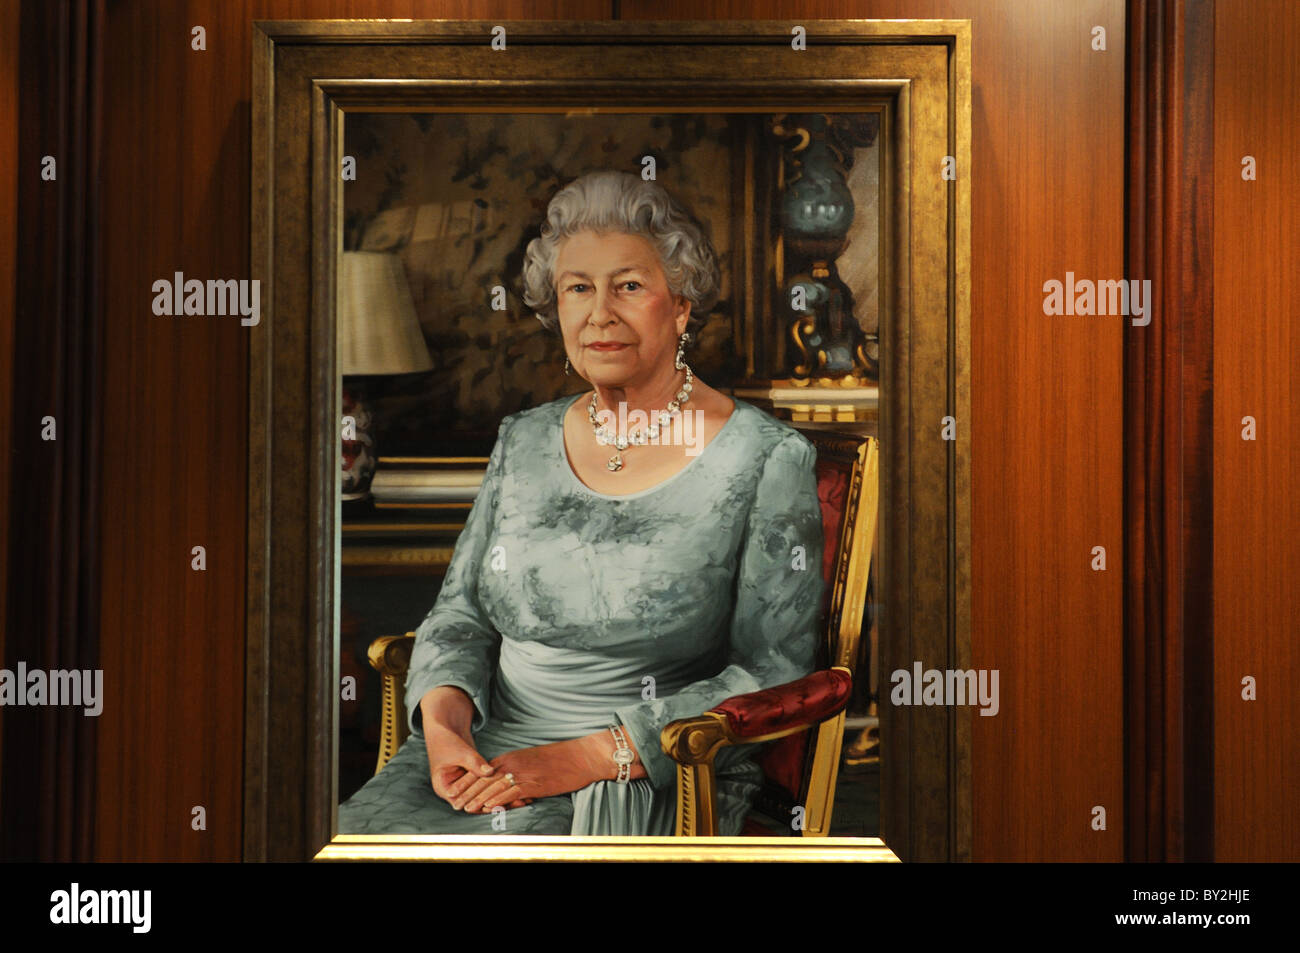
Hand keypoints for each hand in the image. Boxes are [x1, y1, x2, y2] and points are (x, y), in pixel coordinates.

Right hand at [419, 687, 532, 812]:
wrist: (445, 728)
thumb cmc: (447, 740)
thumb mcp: (461, 753)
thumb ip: (475, 764)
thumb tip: (490, 772)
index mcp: (443, 788)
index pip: (464, 803)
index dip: (482, 805)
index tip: (500, 806)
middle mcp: (453, 790)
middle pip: (475, 803)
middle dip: (496, 804)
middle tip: (517, 804)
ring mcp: (463, 785)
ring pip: (483, 796)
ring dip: (501, 798)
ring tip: (522, 801)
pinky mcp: (473, 777)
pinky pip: (487, 786)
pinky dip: (499, 787)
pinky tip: (517, 791)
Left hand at [464, 730, 646, 812]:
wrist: (582, 756)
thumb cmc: (560, 760)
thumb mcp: (533, 762)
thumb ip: (517, 772)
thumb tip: (506, 788)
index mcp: (512, 757)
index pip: (482, 771)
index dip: (467, 782)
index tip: (455, 791)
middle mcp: (513, 763)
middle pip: (483, 779)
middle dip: (466, 791)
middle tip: (453, 802)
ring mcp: (523, 773)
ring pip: (493, 787)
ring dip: (477, 798)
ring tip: (464, 808)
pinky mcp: (534, 783)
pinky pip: (511, 792)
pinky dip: (497, 800)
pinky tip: (487, 806)